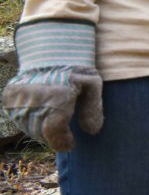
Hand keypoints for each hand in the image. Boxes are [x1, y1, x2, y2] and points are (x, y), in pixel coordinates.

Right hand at [2, 21, 102, 151]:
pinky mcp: (9, 96)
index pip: (54, 132)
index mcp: (57, 97)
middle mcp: (34, 99)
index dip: (62, 142)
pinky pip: (18, 118)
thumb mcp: (93, 85)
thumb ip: (93, 109)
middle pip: (41, 132)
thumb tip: (91, 131)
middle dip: (55, 136)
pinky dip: (30, 120)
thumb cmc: (77, 69)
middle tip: (65, 134)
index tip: (70, 144)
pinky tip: (42, 113)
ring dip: (41, 130)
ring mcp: (18, 98)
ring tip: (54, 120)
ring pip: (28, 127)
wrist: (51, 50)